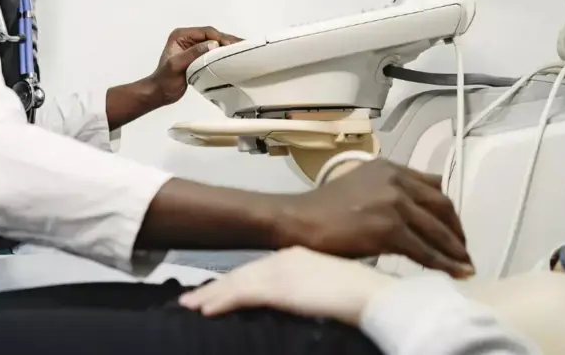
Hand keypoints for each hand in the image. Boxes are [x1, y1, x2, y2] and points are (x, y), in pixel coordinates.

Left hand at [150, 26, 241, 104]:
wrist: (160, 93)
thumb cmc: (165, 80)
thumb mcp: (177, 65)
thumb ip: (193, 53)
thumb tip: (213, 44)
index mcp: (180, 35)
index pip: (205, 32)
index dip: (220, 37)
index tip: (231, 46)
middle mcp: (187, 38)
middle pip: (212, 35)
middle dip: (227, 40)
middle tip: (243, 45)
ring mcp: (193, 46)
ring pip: (214, 42)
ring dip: (227, 46)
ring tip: (243, 50)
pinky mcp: (198, 56)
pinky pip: (213, 51)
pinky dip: (223, 53)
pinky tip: (233, 57)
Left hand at [179, 247, 395, 325]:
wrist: (373, 294)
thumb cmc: (364, 294)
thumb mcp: (332, 286)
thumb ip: (311, 290)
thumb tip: (302, 302)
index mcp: (299, 254)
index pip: (259, 269)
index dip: (236, 280)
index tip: (218, 290)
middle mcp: (286, 257)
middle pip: (243, 273)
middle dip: (217, 287)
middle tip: (192, 298)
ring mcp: (281, 271)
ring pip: (237, 283)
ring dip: (212, 295)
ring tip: (190, 305)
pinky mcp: (280, 288)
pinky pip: (242, 294)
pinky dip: (221, 302)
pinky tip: (205, 310)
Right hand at [280, 159, 473, 277]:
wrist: (298, 220)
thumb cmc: (322, 209)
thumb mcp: (360, 185)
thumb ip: (387, 192)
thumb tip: (411, 214)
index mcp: (389, 168)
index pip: (433, 185)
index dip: (447, 209)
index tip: (452, 227)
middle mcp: (396, 180)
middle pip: (442, 205)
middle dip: (457, 230)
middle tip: (462, 250)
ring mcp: (394, 203)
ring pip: (437, 230)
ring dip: (455, 250)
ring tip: (465, 266)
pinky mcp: (389, 228)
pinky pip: (424, 251)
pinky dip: (443, 264)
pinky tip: (454, 273)